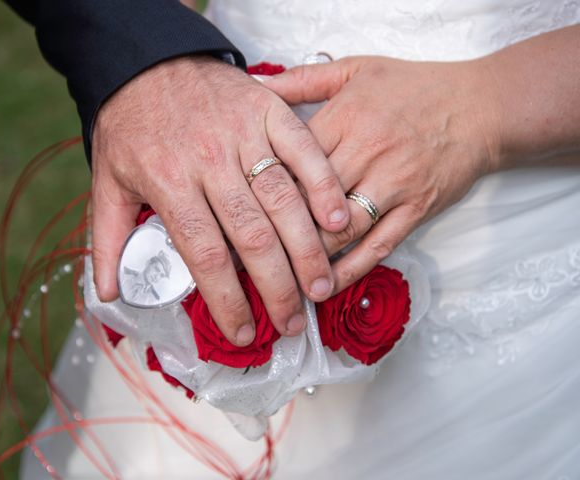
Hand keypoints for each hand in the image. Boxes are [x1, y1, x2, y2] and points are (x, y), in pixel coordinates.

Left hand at [91, 56, 349, 344]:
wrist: (148, 61)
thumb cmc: (130, 124)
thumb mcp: (106, 180)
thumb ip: (107, 239)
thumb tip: (111, 293)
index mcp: (168, 182)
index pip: (205, 254)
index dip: (228, 300)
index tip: (242, 332)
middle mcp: (210, 161)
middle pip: (252, 236)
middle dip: (277, 288)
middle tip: (291, 322)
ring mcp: (243, 134)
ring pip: (283, 200)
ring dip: (307, 249)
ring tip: (320, 287)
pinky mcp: (269, 111)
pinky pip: (304, 151)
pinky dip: (324, 186)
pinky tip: (338, 221)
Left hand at [265, 56, 498, 291]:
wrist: (480, 107)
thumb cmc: (413, 88)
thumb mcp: (356, 69)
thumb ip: (303, 79)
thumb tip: (256, 86)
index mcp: (346, 117)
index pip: (292, 160)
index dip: (262, 189)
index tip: (239, 211)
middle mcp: (368, 152)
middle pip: (311, 200)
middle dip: (277, 230)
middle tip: (248, 254)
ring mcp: (395, 185)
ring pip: (341, 230)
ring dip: (308, 258)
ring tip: (279, 279)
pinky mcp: (416, 210)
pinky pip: (378, 247)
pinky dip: (349, 271)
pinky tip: (325, 287)